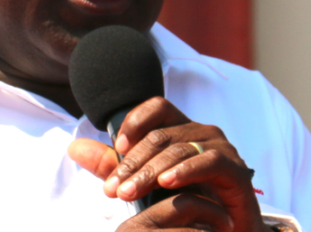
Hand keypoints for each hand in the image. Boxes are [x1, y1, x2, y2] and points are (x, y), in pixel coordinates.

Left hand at [68, 97, 268, 230]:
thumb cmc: (186, 204)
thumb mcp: (143, 183)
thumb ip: (112, 165)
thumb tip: (74, 147)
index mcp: (181, 128)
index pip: (157, 107)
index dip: (136, 120)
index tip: (117, 147)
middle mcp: (201, 131)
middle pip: (160, 135)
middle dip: (132, 162)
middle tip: (112, 189)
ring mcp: (221, 148)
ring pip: (178, 149)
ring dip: (149, 172)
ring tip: (129, 194)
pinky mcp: (236, 169)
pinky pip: (209, 161)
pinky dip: (185, 171)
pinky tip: (166, 184)